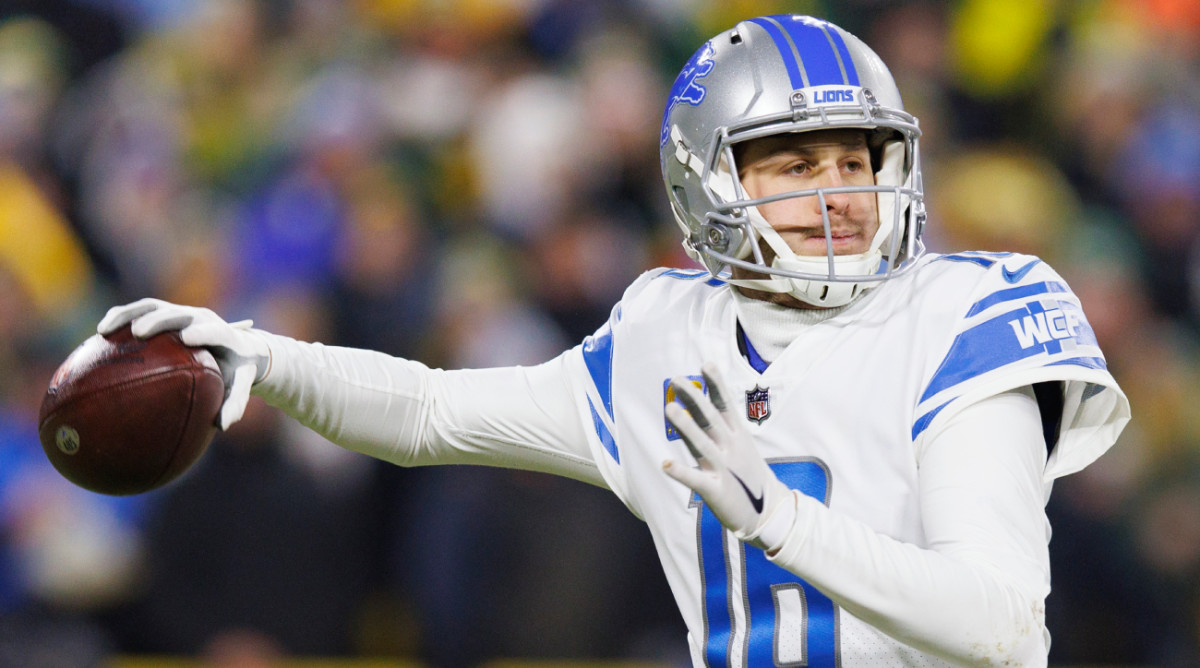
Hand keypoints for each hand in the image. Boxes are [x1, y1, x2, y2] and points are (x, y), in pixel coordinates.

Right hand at [98, 298, 270, 430]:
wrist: (238, 347)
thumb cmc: (236, 371)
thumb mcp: (240, 387)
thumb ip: (234, 404)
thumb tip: (222, 425)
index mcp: (226, 336)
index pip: (216, 331)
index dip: (203, 332)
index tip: (186, 338)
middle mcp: (203, 318)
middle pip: (180, 313)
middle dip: (160, 320)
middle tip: (140, 332)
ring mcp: (184, 314)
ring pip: (154, 306)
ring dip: (130, 314)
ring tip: (106, 329)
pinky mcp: (168, 312)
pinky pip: (142, 310)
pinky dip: (122, 316)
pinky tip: (102, 331)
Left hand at [662, 363, 795, 550]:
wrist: (769, 513)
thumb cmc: (747, 475)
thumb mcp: (738, 446)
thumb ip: (717, 426)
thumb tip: (698, 402)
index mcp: (737, 436)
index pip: (725, 406)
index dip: (716, 385)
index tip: (706, 364)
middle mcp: (730, 448)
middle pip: (711, 420)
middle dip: (695, 399)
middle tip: (677, 380)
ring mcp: (724, 469)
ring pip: (702, 444)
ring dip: (686, 427)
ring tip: (670, 408)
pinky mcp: (716, 491)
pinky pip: (696, 480)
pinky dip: (681, 472)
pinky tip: (665, 463)